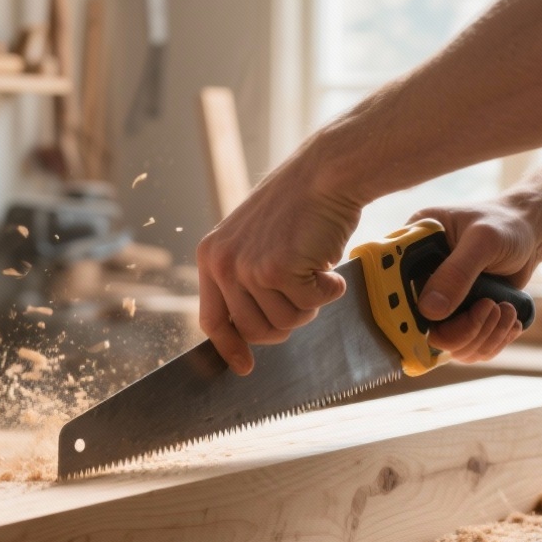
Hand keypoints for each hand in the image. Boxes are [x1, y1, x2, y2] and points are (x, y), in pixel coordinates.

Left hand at [196, 155, 360, 373]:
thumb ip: (248, 280)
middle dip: (287, 322)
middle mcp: (223, 264)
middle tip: (305, 295)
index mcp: (212, 257)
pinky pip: (310, 305)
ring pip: (285, 323)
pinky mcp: (277, 269)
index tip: (244, 367)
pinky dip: (329, 290)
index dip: (229, 347)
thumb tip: (254, 332)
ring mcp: (249, 267)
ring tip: (315, 271)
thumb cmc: (299, 206)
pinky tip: (329, 264)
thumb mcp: (256, 241)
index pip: (212, 319)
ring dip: (309, 305)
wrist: (324, 174)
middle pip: (255, 331)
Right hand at [408, 201, 540, 363]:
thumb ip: (457, 273)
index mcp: (412, 248)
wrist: (529, 233)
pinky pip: (468, 347)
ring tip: (505, 309)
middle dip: (462, 330)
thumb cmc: (505, 224)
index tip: (440, 320)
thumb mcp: (483, 240)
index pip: (392, 287)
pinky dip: (493, 340)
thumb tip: (429, 310)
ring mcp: (440, 300)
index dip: (406, 312)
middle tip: (490, 308)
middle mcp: (420, 278)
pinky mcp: (460, 315)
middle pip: (421, 327)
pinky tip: (509, 320)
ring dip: (483, 336)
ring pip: (449, 344)